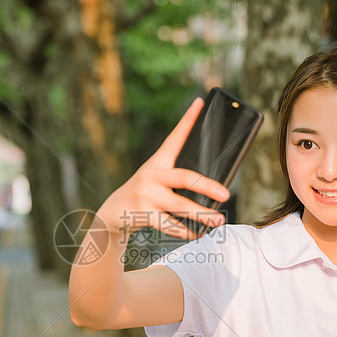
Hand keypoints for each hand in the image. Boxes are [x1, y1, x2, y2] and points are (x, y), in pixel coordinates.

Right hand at [97, 98, 230, 239]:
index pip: (175, 137)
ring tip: (218, 221)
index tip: (200, 102)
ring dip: (201, 214)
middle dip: (207, 186)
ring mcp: (146, 194)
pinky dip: (186, 231)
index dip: (188, 120)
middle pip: (185, 178)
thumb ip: (177, 180)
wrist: (111, 213)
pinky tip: (198, 233)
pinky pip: (169, 224)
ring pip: (180, 205)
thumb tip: (214, 190)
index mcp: (158, 162)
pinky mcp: (141, 213)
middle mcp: (151, 175)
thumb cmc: (143, 195)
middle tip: (226, 195)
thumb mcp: (156, 180)